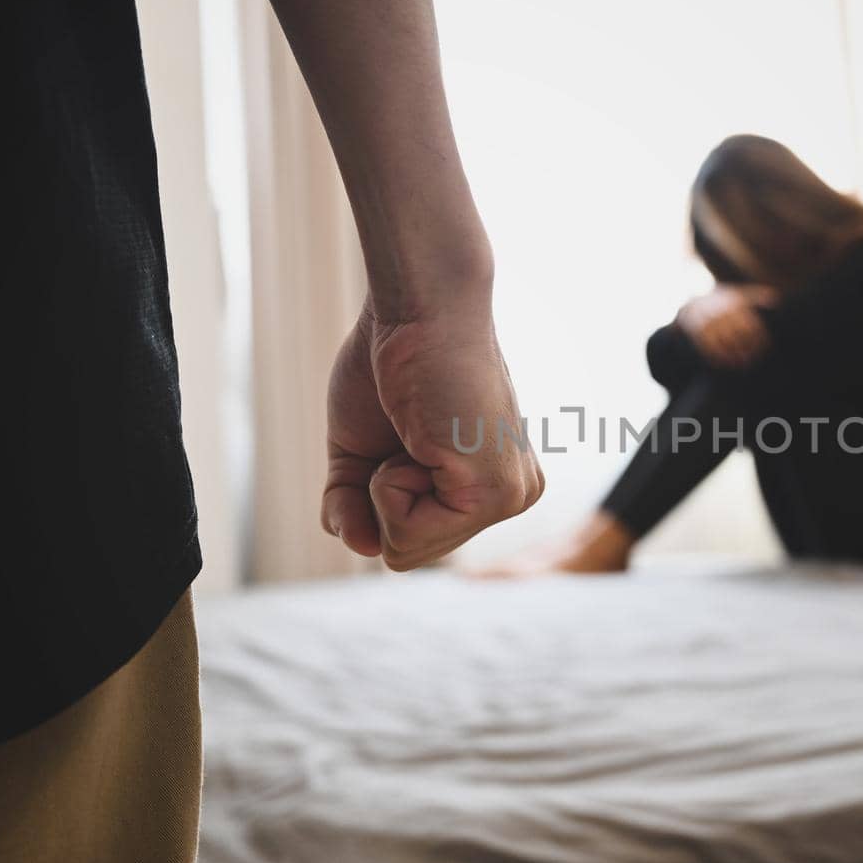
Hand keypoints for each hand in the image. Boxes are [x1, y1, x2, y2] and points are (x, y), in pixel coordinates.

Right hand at [322, 303, 544, 570]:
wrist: (420, 307)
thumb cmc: (389, 364)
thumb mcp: (358, 451)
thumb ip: (353, 507)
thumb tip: (363, 549)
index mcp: (485, 486)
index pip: (407, 540)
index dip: (373, 493)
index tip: (400, 431)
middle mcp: (509, 496)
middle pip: (405, 555)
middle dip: (377, 496)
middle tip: (407, 432)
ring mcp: (509, 498)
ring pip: (404, 552)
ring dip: (382, 488)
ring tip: (415, 432)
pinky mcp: (498, 494)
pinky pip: (407, 535)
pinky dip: (386, 487)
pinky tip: (419, 438)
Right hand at [674, 284, 777, 368]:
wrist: (692, 300)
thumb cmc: (722, 300)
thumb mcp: (738, 293)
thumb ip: (757, 295)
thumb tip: (776, 298)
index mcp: (735, 305)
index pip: (751, 326)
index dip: (759, 339)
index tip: (763, 349)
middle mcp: (723, 314)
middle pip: (739, 336)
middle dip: (747, 350)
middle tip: (751, 361)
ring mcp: (710, 322)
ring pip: (725, 343)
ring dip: (733, 357)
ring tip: (740, 365)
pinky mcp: (699, 331)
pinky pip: (709, 347)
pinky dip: (717, 357)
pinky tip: (724, 364)